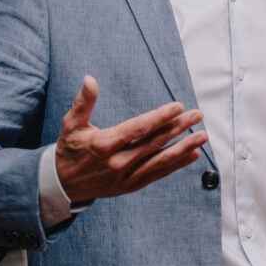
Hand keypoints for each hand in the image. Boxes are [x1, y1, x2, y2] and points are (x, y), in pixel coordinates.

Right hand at [54, 75, 207, 202]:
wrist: (63, 185)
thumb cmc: (69, 149)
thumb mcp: (71, 124)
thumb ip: (83, 102)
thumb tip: (90, 79)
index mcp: (104, 145)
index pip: (138, 129)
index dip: (160, 118)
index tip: (178, 107)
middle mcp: (118, 163)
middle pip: (155, 143)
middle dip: (179, 128)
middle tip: (197, 115)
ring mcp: (126, 177)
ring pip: (161, 161)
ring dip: (184, 148)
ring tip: (202, 136)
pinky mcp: (131, 185)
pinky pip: (158, 174)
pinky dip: (176, 165)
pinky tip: (192, 155)